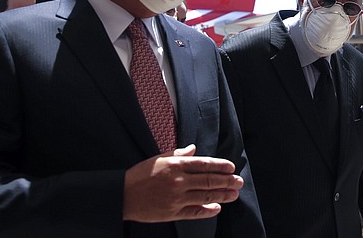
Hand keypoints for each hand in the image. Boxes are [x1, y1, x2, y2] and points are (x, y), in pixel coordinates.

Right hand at [123, 144, 243, 222]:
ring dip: (223, 195)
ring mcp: (177, 198)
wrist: (123, 194)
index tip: (231, 167)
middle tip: (239, 181)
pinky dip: (208, 211)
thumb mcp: (159, 158)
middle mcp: (179, 181)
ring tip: (234, 194)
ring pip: (206, 196)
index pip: (205, 164)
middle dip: (227, 181)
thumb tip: (193, 149)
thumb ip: (178, 154)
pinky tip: (217, 208)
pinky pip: (195, 212)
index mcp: (176, 165)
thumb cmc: (140, 174)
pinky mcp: (173, 212)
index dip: (221, 166)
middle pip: (209, 180)